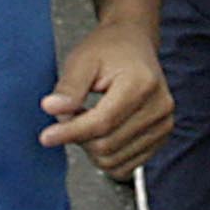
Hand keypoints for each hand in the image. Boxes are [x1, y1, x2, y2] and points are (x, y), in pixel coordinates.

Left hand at [40, 21, 172, 175]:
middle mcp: (159, 107)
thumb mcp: (81, 60)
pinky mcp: (161, 138)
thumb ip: (68, 87)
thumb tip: (52, 109)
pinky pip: (125, 166)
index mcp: (141, 84)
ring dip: (91, 147)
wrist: (134, 44)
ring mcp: (164, 124)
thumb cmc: (109, 49)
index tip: (46, 137)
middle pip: (107, 145)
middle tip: (72, 113)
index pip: (101, 123)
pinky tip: (101, 133)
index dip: (70, 132)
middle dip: (80, 136)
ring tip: (87, 119)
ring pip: (114, 161)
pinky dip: (106, 155)